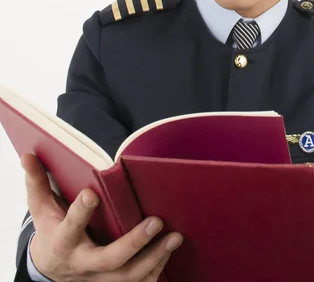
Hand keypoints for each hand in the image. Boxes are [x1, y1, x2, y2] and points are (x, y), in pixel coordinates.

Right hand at [22, 153, 182, 281]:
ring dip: (154, 258)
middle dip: (134, 242)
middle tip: (156, 222)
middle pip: (109, 259)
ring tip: (174, 237)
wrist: (51, 267)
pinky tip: (169, 252)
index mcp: (63, 242)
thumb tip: (28, 155)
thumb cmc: (52, 228)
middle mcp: (82, 264)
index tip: (92, 193)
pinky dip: (155, 270)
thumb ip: (37, 182)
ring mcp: (99, 279)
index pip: (70, 229)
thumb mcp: (41, 207)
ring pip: (128, 276)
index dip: (80, 212)